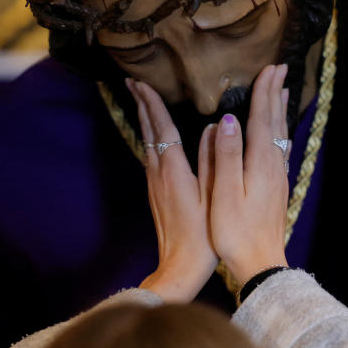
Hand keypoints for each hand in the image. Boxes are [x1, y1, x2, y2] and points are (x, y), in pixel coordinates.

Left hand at [128, 79, 218, 302]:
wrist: (180, 267)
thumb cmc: (203, 235)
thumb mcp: (214, 196)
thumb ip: (213, 159)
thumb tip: (214, 127)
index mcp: (174, 171)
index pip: (161, 127)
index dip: (152, 103)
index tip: (142, 82)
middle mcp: (159, 173)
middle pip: (147, 130)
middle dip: (141, 104)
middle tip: (132, 81)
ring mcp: (154, 183)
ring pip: (146, 142)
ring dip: (143, 118)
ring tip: (141, 99)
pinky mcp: (156, 192)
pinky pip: (150, 154)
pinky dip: (149, 135)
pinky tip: (153, 135)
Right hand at [210, 64, 290, 284]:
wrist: (261, 264)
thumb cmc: (236, 233)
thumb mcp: (225, 194)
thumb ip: (226, 155)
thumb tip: (226, 120)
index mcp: (259, 163)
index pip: (262, 118)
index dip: (264, 92)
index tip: (268, 67)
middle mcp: (273, 165)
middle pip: (276, 121)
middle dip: (276, 93)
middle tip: (279, 68)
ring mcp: (277, 176)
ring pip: (280, 133)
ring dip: (280, 109)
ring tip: (282, 90)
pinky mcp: (276, 187)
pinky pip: (279, 147)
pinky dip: (279, 129)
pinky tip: (277, 131)